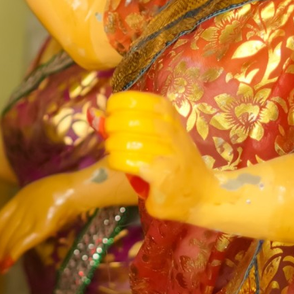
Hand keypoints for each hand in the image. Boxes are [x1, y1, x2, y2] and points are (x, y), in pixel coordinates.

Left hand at [0, 168, 95, 266]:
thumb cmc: (65, 190)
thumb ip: (33, 208)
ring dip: (4, 255)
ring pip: (12, 239)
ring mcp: (29, 219)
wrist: (76, 189)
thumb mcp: (41, 195)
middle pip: (5, 232)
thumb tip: (30, 223)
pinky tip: (8, 263)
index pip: (0, 218)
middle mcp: (21, 209)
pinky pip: (23, 243)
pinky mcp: (40, 229)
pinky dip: (14, 254)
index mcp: (19, 198)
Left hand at [102, 90, 219, 219]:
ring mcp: (167, 150)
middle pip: (120, 120)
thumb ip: (121, 123)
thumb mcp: (151, 135)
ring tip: (120, 155)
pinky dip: (118, 164)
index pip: (126, 100)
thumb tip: (91, 113)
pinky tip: (126, 167)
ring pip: (120, 141)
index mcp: (166, 111)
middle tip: (115, 142)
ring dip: (113, 150)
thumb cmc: (171, 161)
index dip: (113, 111)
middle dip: (110, 132)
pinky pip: (123, 161)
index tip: (114, 121)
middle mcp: (169, 127)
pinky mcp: (161, 173)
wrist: (202, 193)